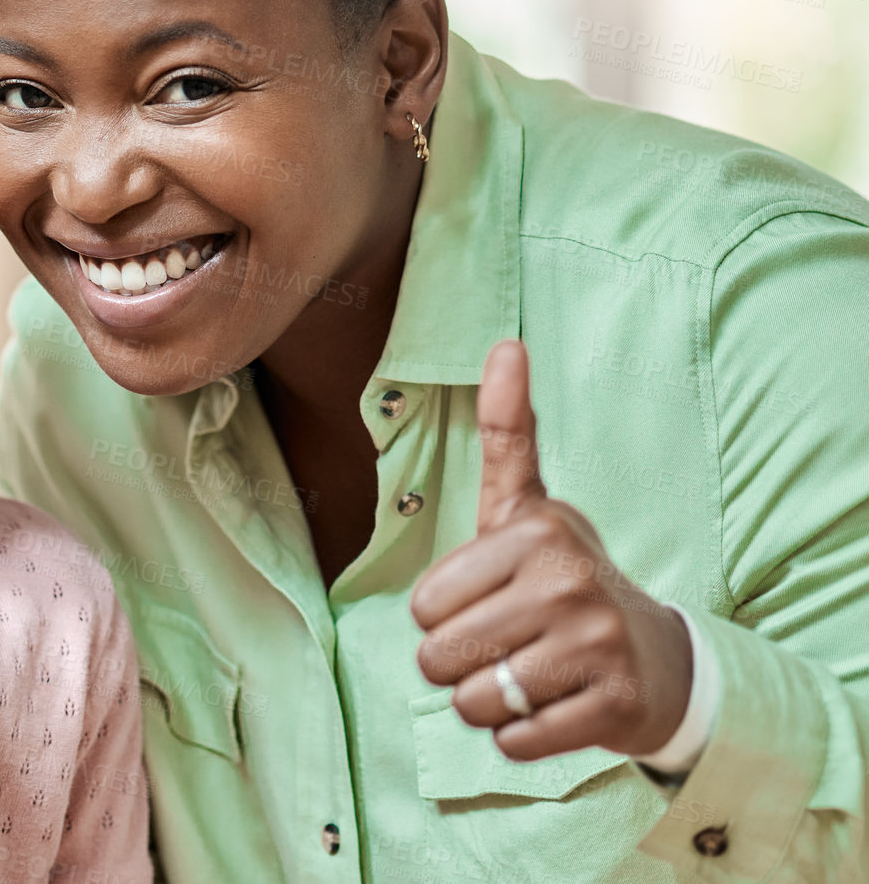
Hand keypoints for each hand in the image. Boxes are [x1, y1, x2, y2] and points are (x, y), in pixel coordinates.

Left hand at [409, 340, 693, 759]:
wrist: (658, 657)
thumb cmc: (564, 576)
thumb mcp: (528, 504)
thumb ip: (507, 431)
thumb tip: (505, 343)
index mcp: (537, 531)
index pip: (425, 605)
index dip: (440, 616)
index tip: (484, 602)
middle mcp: (570, 582)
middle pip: (441, 656)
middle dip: (455, 664)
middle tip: (503, 645)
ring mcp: (597, 647)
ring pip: (474, 702)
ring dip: (485, 702)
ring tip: (524, 674)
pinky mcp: (614, 707)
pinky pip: (516, 740)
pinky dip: (520, 735)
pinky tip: (552, 706)